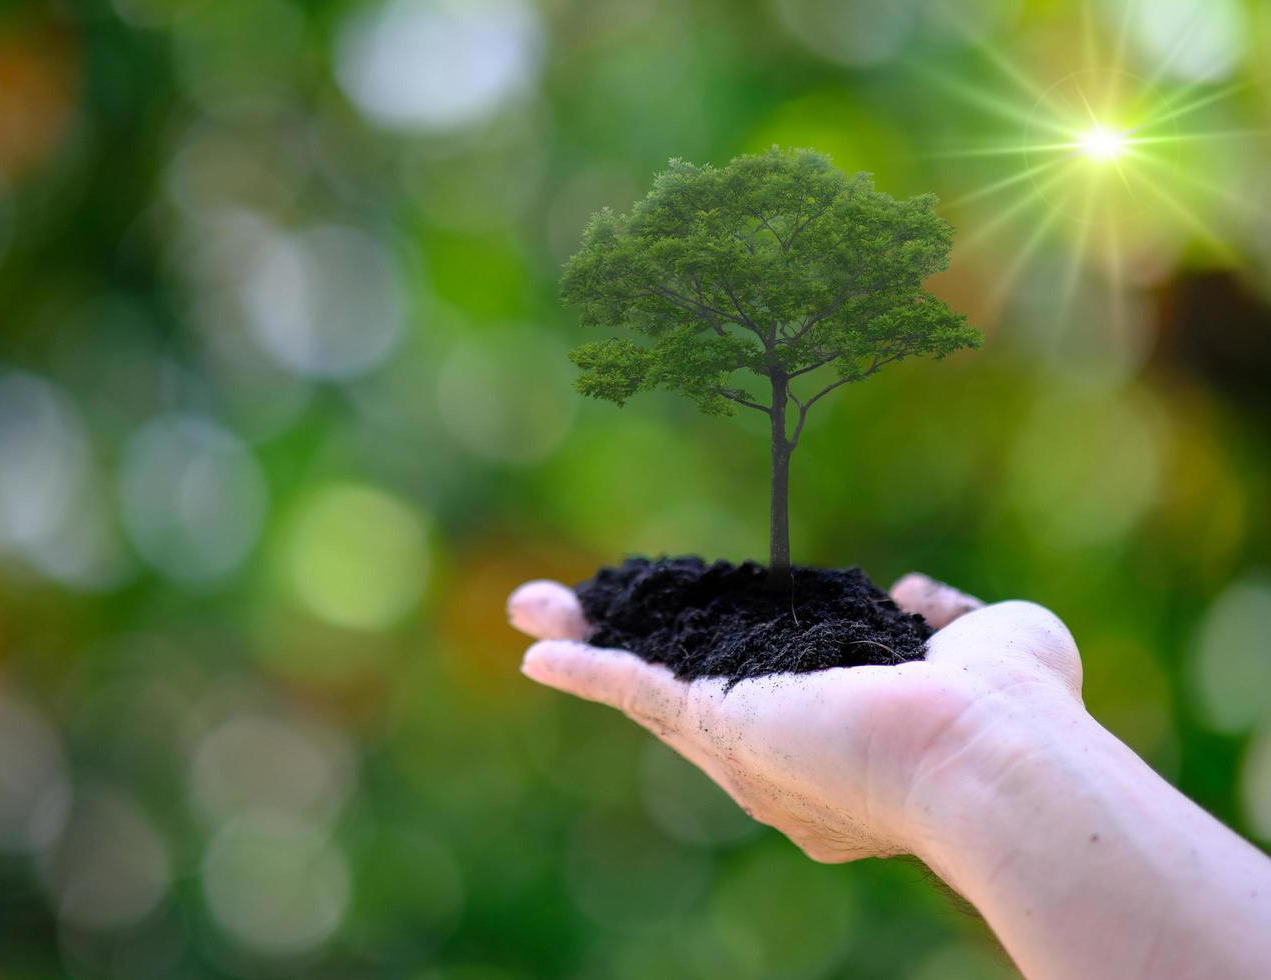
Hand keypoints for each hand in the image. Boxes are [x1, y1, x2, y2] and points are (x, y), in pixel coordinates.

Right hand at [508, 572, 1083, 865]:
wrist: (999, 756)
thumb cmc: (1022, 713)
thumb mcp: (990, 644)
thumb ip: (945, 620)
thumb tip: (909, 592)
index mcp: (847, 744)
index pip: (777, 682)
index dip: (738, 646)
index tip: (722, 612)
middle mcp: (786, 759)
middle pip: (691, 683)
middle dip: (633, 644)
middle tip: (587, 613)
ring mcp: (746, 749)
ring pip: (648, 682)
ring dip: (587, 640)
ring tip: (530, 606)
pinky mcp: (720, 730)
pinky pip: (635, 693)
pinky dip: (584, 668)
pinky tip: (535, 649)